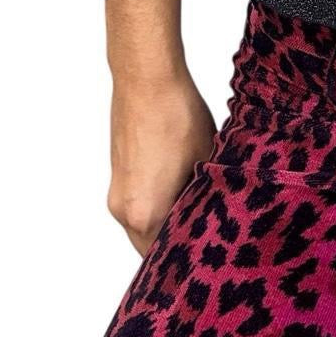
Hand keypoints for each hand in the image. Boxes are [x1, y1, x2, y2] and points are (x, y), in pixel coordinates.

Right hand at [107, 71, 215, 254]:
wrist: (146, 80)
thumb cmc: (178, 117)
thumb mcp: (206, 161)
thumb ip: (206, 199)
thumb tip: (218, 216)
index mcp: (146, 214)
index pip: (166, 256)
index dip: (189, 256)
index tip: (208, 255)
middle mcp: (123, 210)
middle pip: (150, 245)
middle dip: (177, 241)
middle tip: (208, 235)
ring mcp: (117, 192)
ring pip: (142, 224)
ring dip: (166, 220)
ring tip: (198, 206)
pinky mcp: (117, 174)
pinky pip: (136, 203)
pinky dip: (156, 203)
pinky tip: (182, 184)